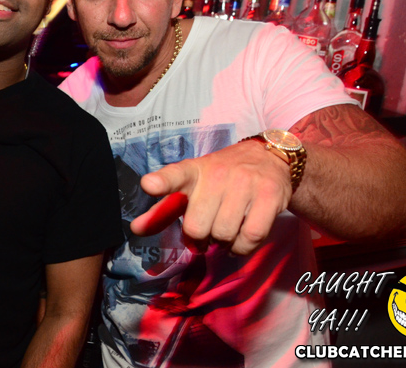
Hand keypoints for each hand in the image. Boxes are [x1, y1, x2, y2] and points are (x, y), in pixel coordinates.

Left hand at [130, 140, 292, 254]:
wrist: (269, 159)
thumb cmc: (222, 179)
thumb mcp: (192, 186)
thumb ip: (164, 209)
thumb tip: (136, 229)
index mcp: (193, 170)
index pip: (175, 174)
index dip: (161, 182)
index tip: (149, 185)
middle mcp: (218, 173)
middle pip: (197, 227)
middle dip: (201, 236)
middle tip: (209, 227)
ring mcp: (245, 183)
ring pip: (224, 235)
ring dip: (224, 243)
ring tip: (227, 230)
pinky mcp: (269, 195)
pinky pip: (250, 237)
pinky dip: (243, 247)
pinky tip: (241, 238)